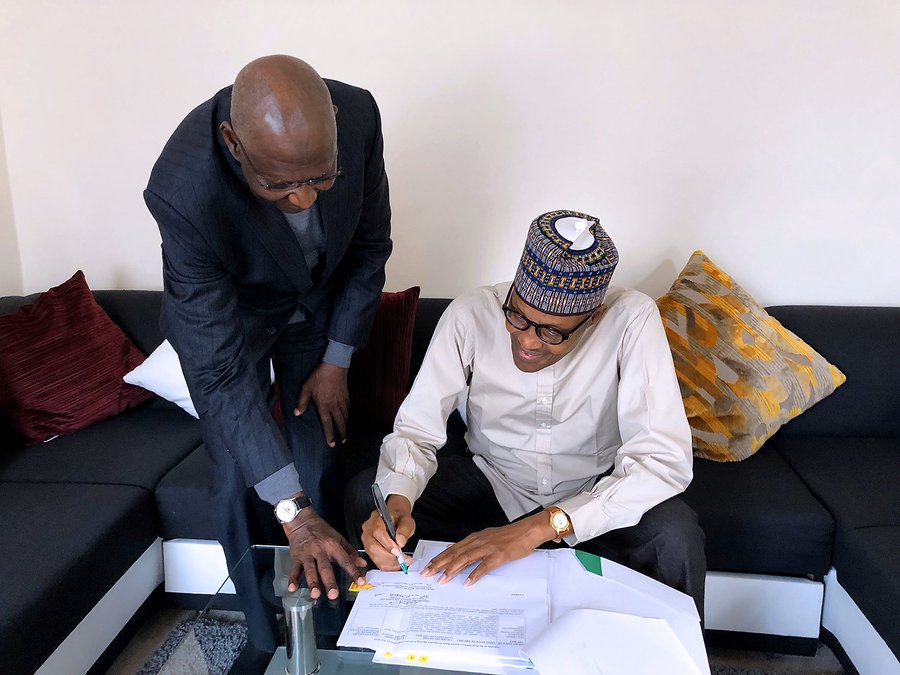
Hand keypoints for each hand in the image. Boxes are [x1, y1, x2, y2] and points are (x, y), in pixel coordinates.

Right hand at [283, 508, 366, 599]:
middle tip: (333, 594)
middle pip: (325, 567)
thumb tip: (363, 564)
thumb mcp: (338, 538)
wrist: (302, 520)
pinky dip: (292, 579)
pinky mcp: (296, 557)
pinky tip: (292, 588)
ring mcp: (307, 554)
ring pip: (310, 570)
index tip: (360, 582)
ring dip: (312, 583)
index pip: (345, 560)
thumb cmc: (321, 531)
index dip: (354, 571)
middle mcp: (320, 550)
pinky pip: (294, 569)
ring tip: (315, 594)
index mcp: (333, 545)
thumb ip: (350, 552)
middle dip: (329, 581)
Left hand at [295, 363, 348, 447]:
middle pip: (339, 423)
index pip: (327, 424)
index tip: (331, 443)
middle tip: (342, 441)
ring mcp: (341, 401)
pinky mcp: (346, 395)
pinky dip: (348, 413)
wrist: (334, 366)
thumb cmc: (319, 377)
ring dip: (345, 425)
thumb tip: (297, 413)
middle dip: (341, 433)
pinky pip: (348, 407)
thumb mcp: (306, 388)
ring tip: (345, 431)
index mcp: (324, 406)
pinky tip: (347, 415)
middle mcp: (334, 406)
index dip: (329, 435)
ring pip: (345, 416)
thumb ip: (302, 402)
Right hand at [361, 494, 415, 570]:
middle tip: (403, 560)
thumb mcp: (406, 520)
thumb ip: (404, 529)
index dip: (388, 544)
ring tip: (402, 563)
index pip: (378, 533)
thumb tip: (400, 542)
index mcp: (376, 519)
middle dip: (389, 557)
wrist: (395, 518)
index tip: (398, 552)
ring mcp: (366, 540)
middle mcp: (368, 529)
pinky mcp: (369, 549)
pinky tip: (396, 565)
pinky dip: (387, 565)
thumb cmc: (399, 518)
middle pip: (373, 547)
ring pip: (373, 556)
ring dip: (389, 563)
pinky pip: (375, 560)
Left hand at [421, 512, 552, 585]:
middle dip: (439, 564)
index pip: (452, 549)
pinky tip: (468, 582)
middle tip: (427, 574)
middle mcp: (478, 541)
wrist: (527, 530)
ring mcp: (488, 548)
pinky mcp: (498, 555)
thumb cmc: (509, 536)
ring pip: (465, 559)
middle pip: (454, 554)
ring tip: (442, 579)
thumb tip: (457, 551)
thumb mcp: (487, 537)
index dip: (439, 558)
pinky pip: (484, 566)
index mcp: (474, 538)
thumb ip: (473, 545)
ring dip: (452, 570)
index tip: (427, 566)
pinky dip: (475, 574)